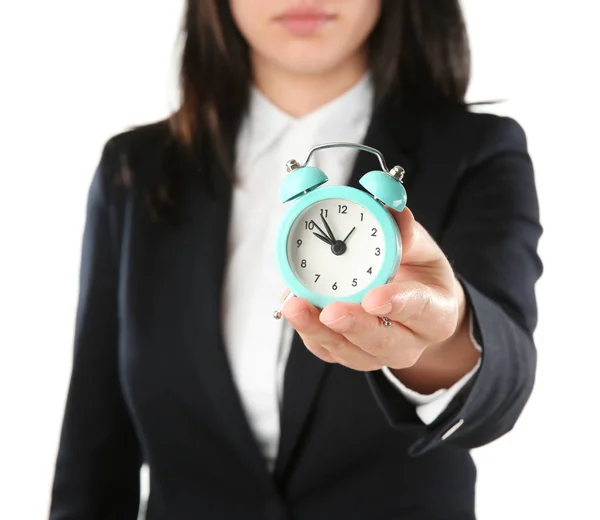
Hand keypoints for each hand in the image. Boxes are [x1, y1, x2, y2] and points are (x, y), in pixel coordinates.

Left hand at [282, 207, 478, 387]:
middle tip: (329, 311)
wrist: (413, 306)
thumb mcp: (421, 248)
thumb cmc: (416, 273)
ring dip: (318, 330)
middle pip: (382, 341)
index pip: (421, 309)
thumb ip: (406, 232)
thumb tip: (391, 210)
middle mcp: (409, 341)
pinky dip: (307, 330)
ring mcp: (377, 353)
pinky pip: (326, 349)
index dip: (398, 303)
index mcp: (436, 313)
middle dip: (352, 325)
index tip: (373, 297)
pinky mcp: (349, 355)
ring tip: (295, 307)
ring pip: (348, 351)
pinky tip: (292, 308)